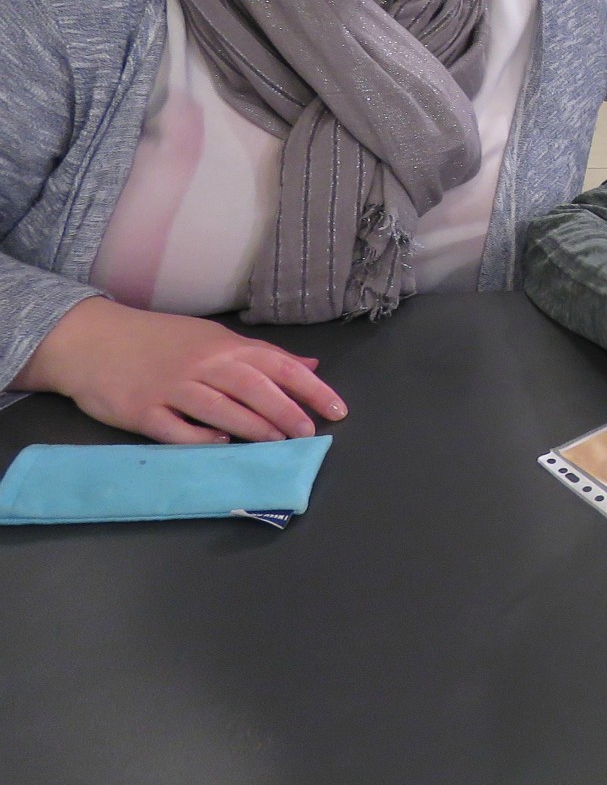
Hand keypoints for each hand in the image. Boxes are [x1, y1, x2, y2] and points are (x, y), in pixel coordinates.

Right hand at [14, 297, 345, 443]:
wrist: (90, 339)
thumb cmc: (159, 340)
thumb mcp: (213, 338)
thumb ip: (261, 356)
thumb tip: (310, 364)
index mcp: (224, 346)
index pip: (278, 366)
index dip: (311, 388)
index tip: (337, 410)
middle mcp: (202, 365)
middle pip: (253, 387)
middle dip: (286, 411)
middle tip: (309, 433)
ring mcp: (171, 388)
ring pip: (219, 409)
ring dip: (252, 428)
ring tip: (278, 444)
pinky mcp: (142, 411)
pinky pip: (174, 429)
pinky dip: (199, 439)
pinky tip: (220, 446)